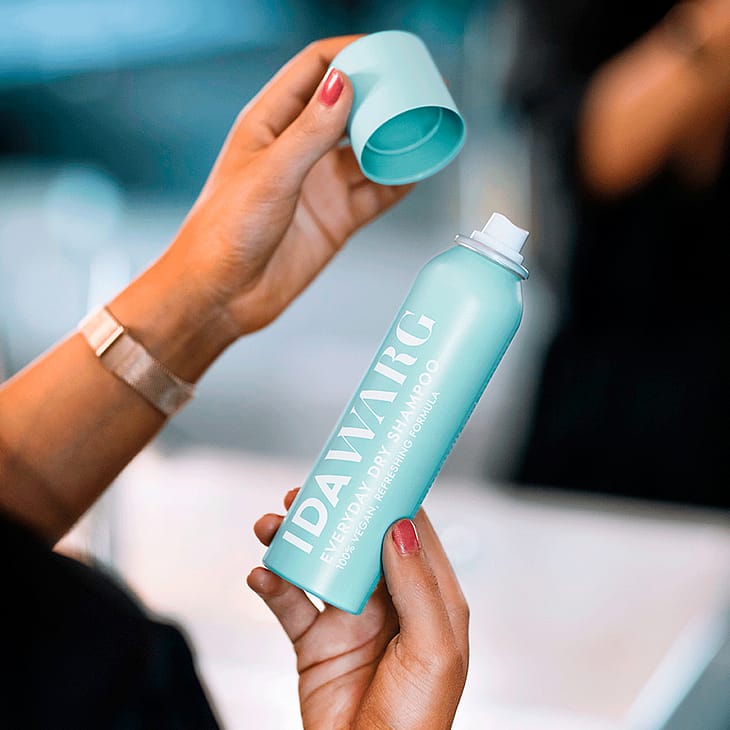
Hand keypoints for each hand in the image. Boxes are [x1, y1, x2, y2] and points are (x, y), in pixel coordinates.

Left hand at [166, 36, 413, 337]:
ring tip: (425, 128)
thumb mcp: (271, 174)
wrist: (224, 295)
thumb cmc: (226, 231)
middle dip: (383, 94)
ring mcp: (319, 184)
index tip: (387, 50)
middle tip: (417, 88)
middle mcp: (299, 148)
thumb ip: (310, 132)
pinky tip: (418, 171)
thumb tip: (345, 83)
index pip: (315, 69)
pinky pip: (377, 193)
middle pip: (350, 105)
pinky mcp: (336, 217)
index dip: (351, 53)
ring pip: (368, 150)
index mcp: (270, 123)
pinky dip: (399, 181)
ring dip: (395, 139)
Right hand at [248, 490, 468, 729]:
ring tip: (270, 525)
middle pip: (357, 541)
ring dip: (294, 542)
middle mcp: (390, 602)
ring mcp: (350, 620)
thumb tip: (401, 525)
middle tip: (303, 492)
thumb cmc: (418, 721)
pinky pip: (289, 604)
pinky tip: (260, 574)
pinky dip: (272, 584)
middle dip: (331, 514)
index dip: (389, 498)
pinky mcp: (316, 642)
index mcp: (428, 598)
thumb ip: (418, 585)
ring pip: (319, 565)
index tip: (367, 470)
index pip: (410, 533)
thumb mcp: (434, 649)